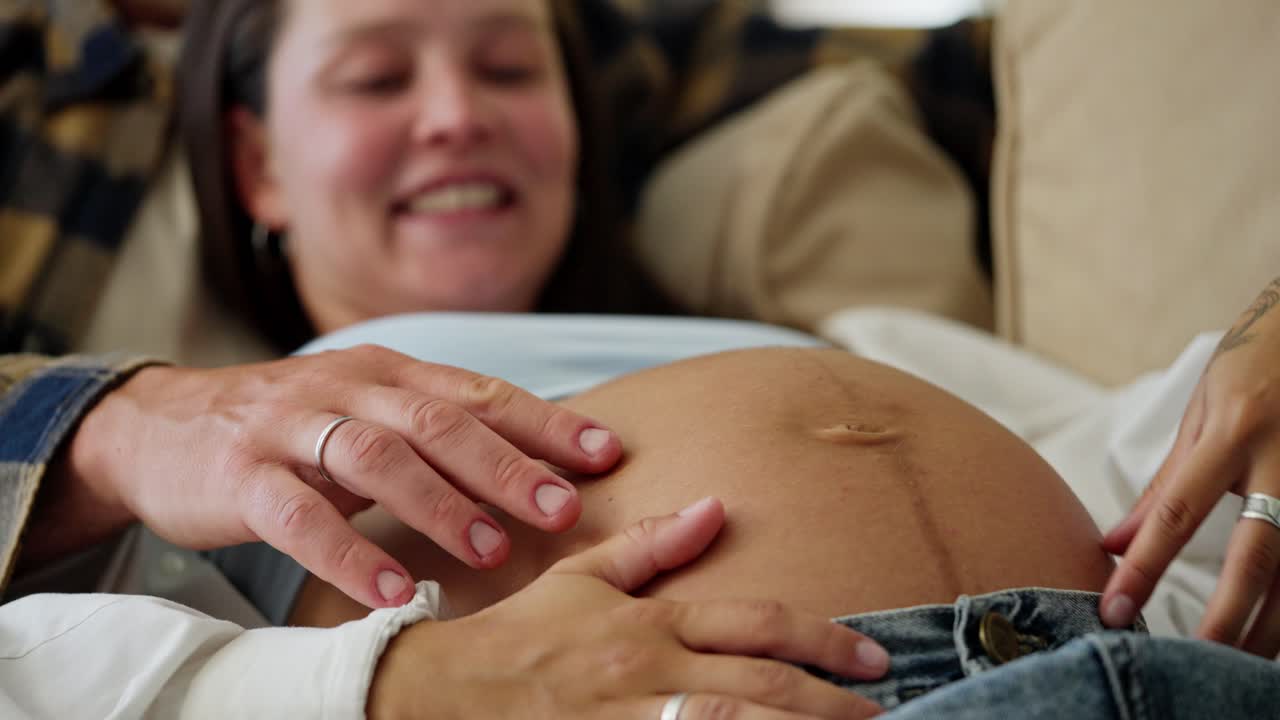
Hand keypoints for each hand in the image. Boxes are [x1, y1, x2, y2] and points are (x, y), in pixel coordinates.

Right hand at [65, 344, 620, 608]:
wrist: (160, 425)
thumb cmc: (289, 426)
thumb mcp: (366, 412)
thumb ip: (435, 429)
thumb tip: (533, 460)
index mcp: (386, 371)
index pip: (478, 391)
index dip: (544, 421)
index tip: (605, 453)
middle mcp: (345, 388)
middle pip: (436, 420)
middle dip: (505, 464)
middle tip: (561, 508)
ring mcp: (291, 428)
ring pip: (375, 457)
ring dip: (438, 505)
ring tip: (489, 551)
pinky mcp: (241, 475)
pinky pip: (298, 515)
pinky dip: (348, 554)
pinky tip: (390, 591)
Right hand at [369, 498, 887, 718]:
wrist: (438, 693)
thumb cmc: (518, 635)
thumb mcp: (581, 579)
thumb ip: (652, 545)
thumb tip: (715, 506)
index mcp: (647, 622)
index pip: (753, 625)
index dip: (819, 638)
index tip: (870, 656)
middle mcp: (646, 671)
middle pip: (758, 686)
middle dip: (828, 701)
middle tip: (882, 711)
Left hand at [1101, 277, 1279, 656]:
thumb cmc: (1255, 366)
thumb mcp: (1202, 413)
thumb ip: (1164, 485)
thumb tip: (1114, 543)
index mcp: (1233, 433)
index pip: (1177, 512)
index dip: (1144, 566)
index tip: (1115, 607)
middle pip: (1258, 558)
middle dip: (1228, 618)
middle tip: (1196, 660)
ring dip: (1273, 626)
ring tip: (1238, 662)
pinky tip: (1279, 632)